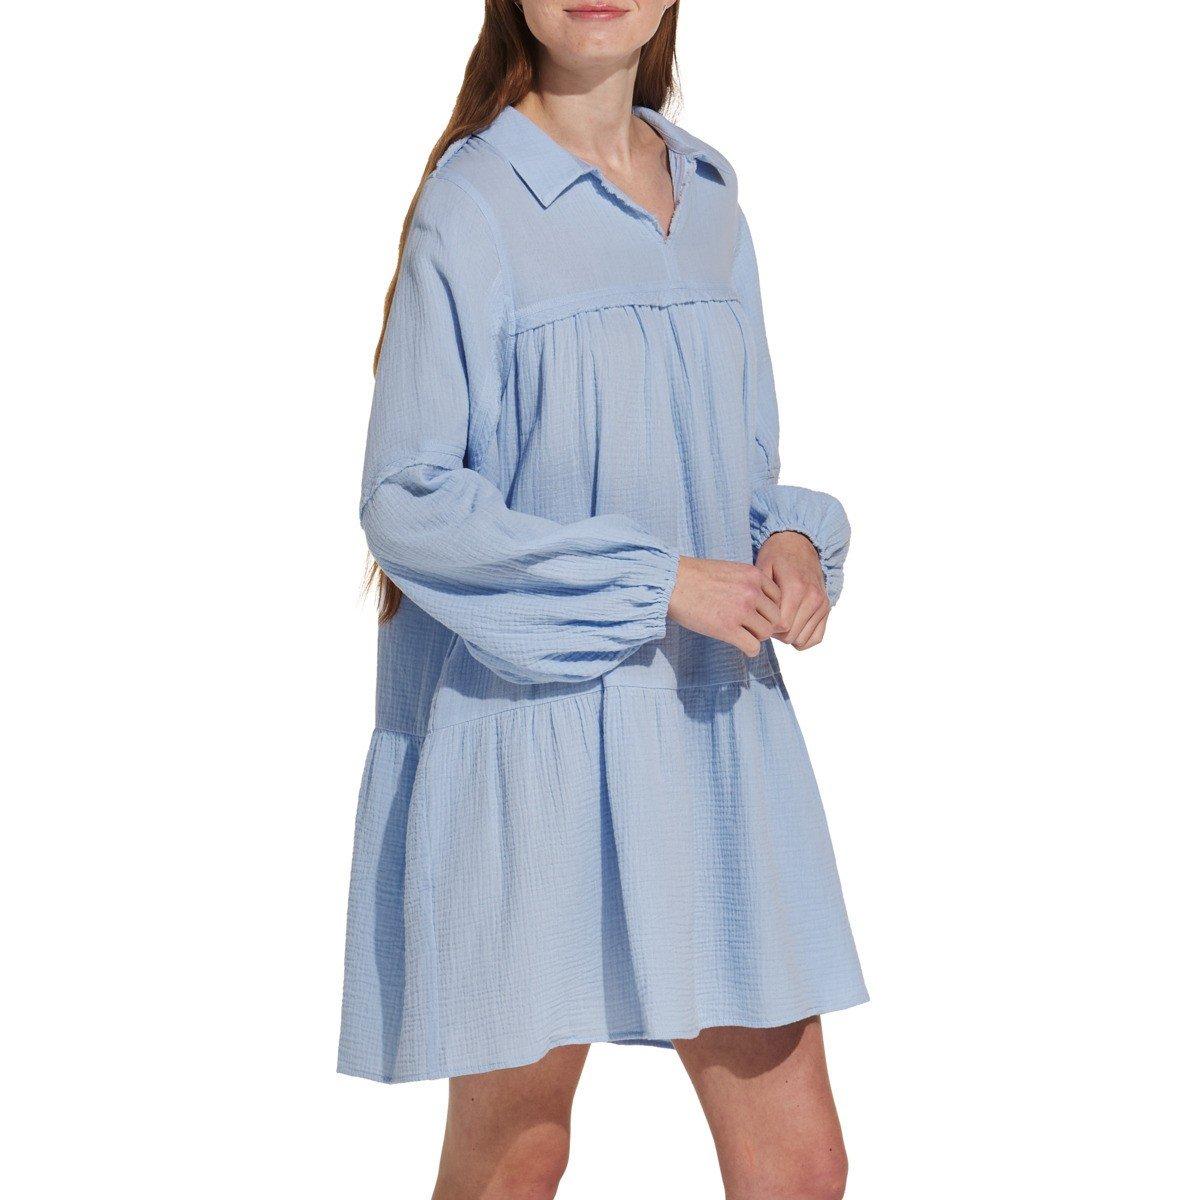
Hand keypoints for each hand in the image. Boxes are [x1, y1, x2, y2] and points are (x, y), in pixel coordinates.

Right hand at [667, 555, 784, 656]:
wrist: (670, 582)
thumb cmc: (695, 576)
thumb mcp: (730, 571)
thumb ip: (749, 584)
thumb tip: (762, 605)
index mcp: (754, 575)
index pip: (779, 598)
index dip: (768, 608)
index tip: (756, 613)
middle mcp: (752, 592)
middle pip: (774, 618)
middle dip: (763, 623)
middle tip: (748, 625)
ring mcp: (741, 611)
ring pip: (765, 633)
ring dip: (755, 636)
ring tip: (740, 633)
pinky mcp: (727, 628)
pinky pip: (753, 647)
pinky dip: (749, 650)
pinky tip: (741, 645)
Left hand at [755, 531, 829, 650]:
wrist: (799, 543)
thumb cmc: (777, 556)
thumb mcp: (763, 568)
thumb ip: (762, 595)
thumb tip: (762, 621)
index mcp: (796, 588)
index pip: (782, 625)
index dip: (767, 626)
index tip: (760, 616)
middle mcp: (813, 598)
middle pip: (790, 635)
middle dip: (775, 632)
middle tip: (767, 617)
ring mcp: (822, 604)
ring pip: (802, 640)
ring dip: (788, 635)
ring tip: (780, 619)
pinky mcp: (826, 609)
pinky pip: (816, 638)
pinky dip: (802, 638)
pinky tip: (792, 625)